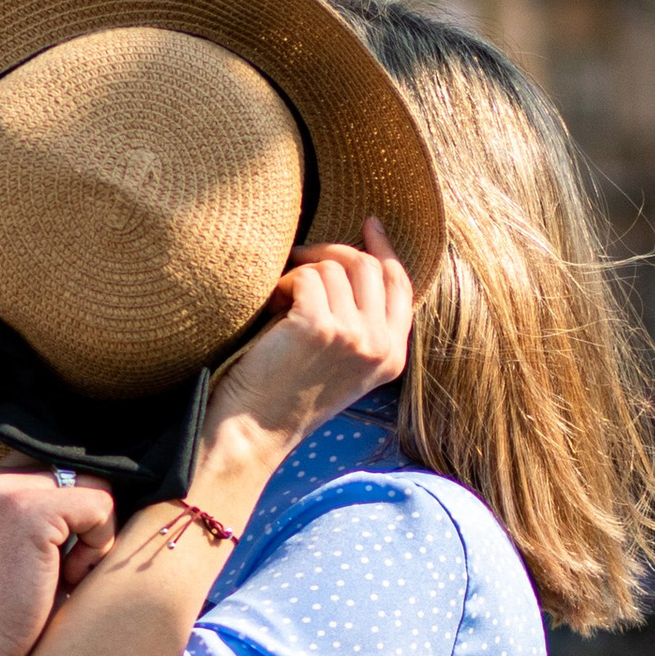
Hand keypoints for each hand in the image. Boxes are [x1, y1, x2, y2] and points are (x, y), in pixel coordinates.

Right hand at [0, 463, 117, 655]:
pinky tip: (69, 578)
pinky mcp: (29, 511)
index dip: (79, 509)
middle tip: (66, 572)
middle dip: (91, 522)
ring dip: (96, 533)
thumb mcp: (21, 554)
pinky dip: (100, 546)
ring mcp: (9, 490)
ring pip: (97, 485)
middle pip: (83, 474)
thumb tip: (108, 505)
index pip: (60, 469)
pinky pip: (101, 505)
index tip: (67, 555)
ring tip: (66, 576)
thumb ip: (50, 522)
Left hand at [206, 218, 414, 450]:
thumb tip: (358, 260)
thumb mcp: (342, 363)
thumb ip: (362, 324)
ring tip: (280, 300)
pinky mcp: (320, 327)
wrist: (254, 432)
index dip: (384, 249)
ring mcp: (353, 336)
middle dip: (331, 252)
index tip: (369, 224)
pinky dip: (284, 283)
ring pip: (333, 267)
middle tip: (300, 257)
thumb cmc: (286, 395)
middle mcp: (380, 347)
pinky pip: (307, 276)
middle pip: (368, 267)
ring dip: (301, 272)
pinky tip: (272, 307)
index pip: (400, 285)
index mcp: (392, 357)